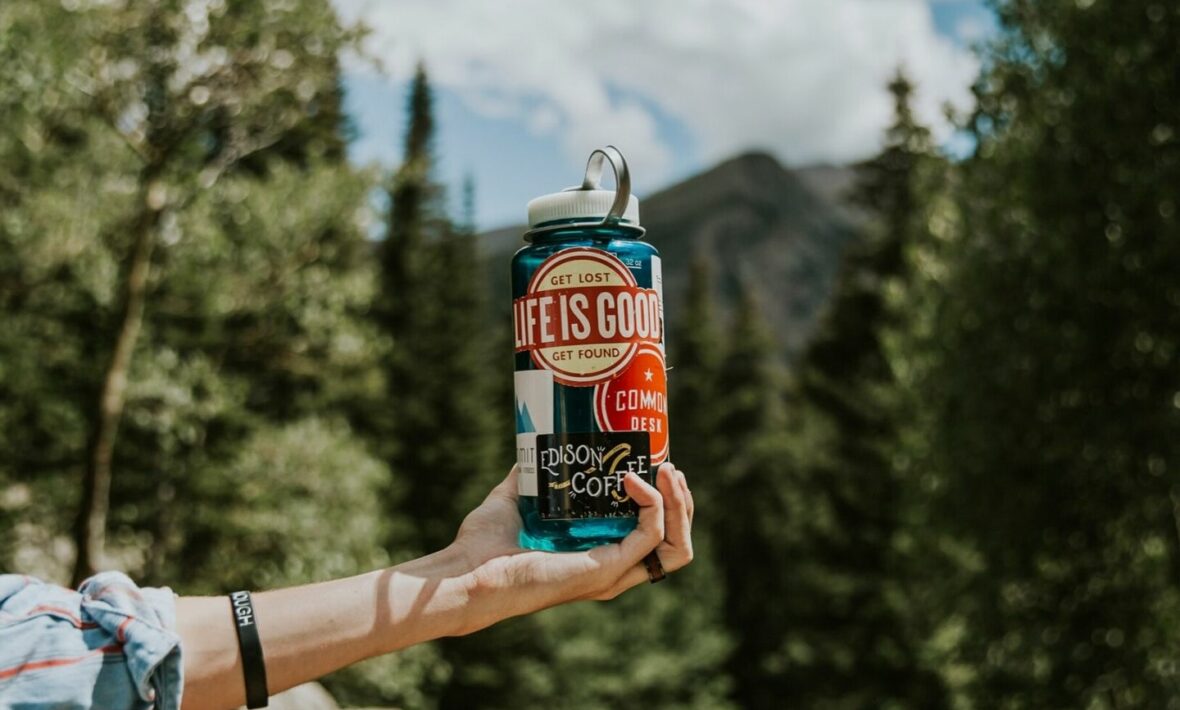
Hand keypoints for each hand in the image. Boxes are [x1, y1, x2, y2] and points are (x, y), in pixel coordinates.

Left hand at [451, 462, 694, 633]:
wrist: (467, 571)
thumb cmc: (483, 545)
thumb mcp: (515, 498)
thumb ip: (533, 475)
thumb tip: (540, 443)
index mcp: (599, 555)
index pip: (654, 535)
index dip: (665, 502)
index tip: (656, 464)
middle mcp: (612, 568)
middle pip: (675, 543)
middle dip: (682, 503)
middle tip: (668, 467)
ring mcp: (612, 572)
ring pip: (676, 545)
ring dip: (680, 505)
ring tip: (667, 471)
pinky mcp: (606, 568)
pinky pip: (650, 536)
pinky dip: (652, 504)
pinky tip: (632, 479)